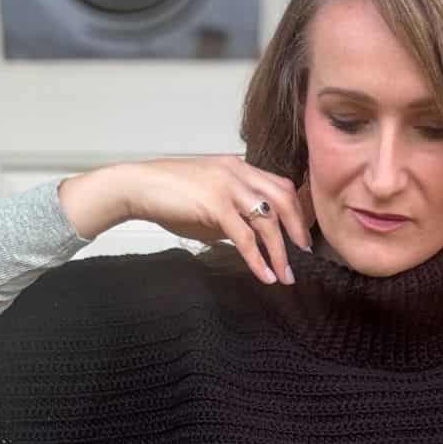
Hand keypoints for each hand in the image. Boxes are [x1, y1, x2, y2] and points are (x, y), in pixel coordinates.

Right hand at [124, 156, 314, 285]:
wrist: (137, 187)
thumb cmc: (168, 196)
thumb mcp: (208, 205)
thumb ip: (231, 218)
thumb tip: (247, 241)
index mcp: (239, 167)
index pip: (280, 185)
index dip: (296, 210)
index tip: (301, 235)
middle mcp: (238, 171)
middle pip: (284, 198)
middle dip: (298, 228)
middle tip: (305, 253)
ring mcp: (227, 186)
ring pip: (267, 220)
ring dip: (280, 251)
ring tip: (286, 275)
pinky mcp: (215, 204)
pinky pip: (245, 236)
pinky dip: (257, 259)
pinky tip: (265, 276)